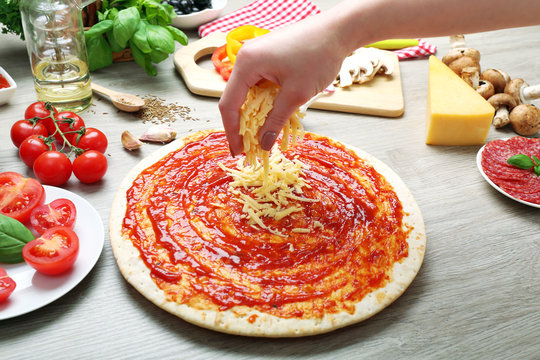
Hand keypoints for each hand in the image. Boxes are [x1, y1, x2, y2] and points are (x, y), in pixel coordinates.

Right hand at [219, 14, 349, 155]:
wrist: (339, 30)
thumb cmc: (318, 55)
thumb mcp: (296, 94)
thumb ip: (276, 121)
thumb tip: (263, 144)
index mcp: (246, 64)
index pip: (229, 104)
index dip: (232, 132)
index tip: (239, 152)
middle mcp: (246, 57)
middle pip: (236, 98)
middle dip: (242, 125)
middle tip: (251, 148)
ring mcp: (256, 55)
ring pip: (248, 92)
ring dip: (254, 114)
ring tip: (262, 135)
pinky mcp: (268, 56)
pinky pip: (259, 84)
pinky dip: (264, 102)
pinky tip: (272, 116)